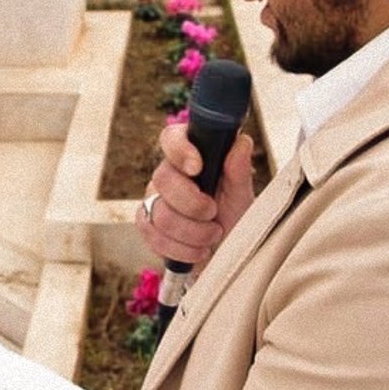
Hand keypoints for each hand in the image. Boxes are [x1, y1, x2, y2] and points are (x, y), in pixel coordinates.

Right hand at [138, 123, 255, 266]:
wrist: (224, 251)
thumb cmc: (233, 216)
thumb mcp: (241, 194)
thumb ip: (238, 171)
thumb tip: (241, 143)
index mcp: (190, 155)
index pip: (171, 138)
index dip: (180, 150)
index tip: (197, 168)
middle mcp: (168, 173)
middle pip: (163, 179)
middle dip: (193, 204)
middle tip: (214, 213)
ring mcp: (153, 199)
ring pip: (160, 214)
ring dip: (193, 232)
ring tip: (213, 235)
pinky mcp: (146, 224)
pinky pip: (155, 236)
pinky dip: (182, 249)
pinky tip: (198, 250)